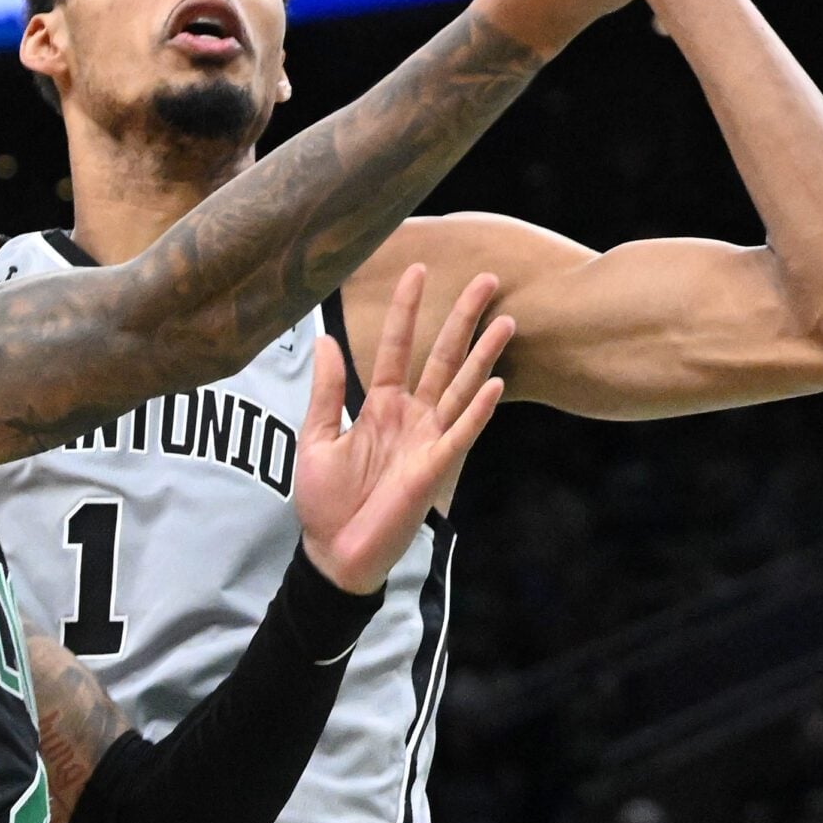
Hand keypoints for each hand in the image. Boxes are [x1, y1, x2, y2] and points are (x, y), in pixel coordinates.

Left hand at [293, 266, 510, 593]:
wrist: (334, 553)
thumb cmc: (324, 501)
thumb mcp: (316, 438)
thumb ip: (326, 391)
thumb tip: (325, 339)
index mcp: (380, 405)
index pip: (398, 346)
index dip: (408, 309)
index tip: (418, 269)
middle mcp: (410, 416)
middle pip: (442, 357)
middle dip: (462, 318)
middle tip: (485, 279)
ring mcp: (427, 440)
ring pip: (460, 387)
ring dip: (483, 355)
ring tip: (506, 319)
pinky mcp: (435, 468)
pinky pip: (461, 433)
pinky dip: (477, 408)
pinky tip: (496, 381)